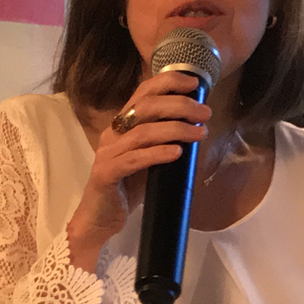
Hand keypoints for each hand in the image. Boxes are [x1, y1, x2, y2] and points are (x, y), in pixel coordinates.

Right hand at [67, 71, 206, 271]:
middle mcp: (113, 134)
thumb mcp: (150, 160)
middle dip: (179, 105)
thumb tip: (198, 129)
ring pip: (143, 132)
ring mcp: (107, 153)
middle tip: (204, 113)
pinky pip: (134, 159)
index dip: (168, 82)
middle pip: (145, 107)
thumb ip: (165, 142)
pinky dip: (158, 154)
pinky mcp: (106, 174)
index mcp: (122, 126)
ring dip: (175, 129)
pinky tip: (177, 153)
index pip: (143, 93)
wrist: (99, 220)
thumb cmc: (127, 189)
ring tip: (199, 133)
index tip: (194, 83)